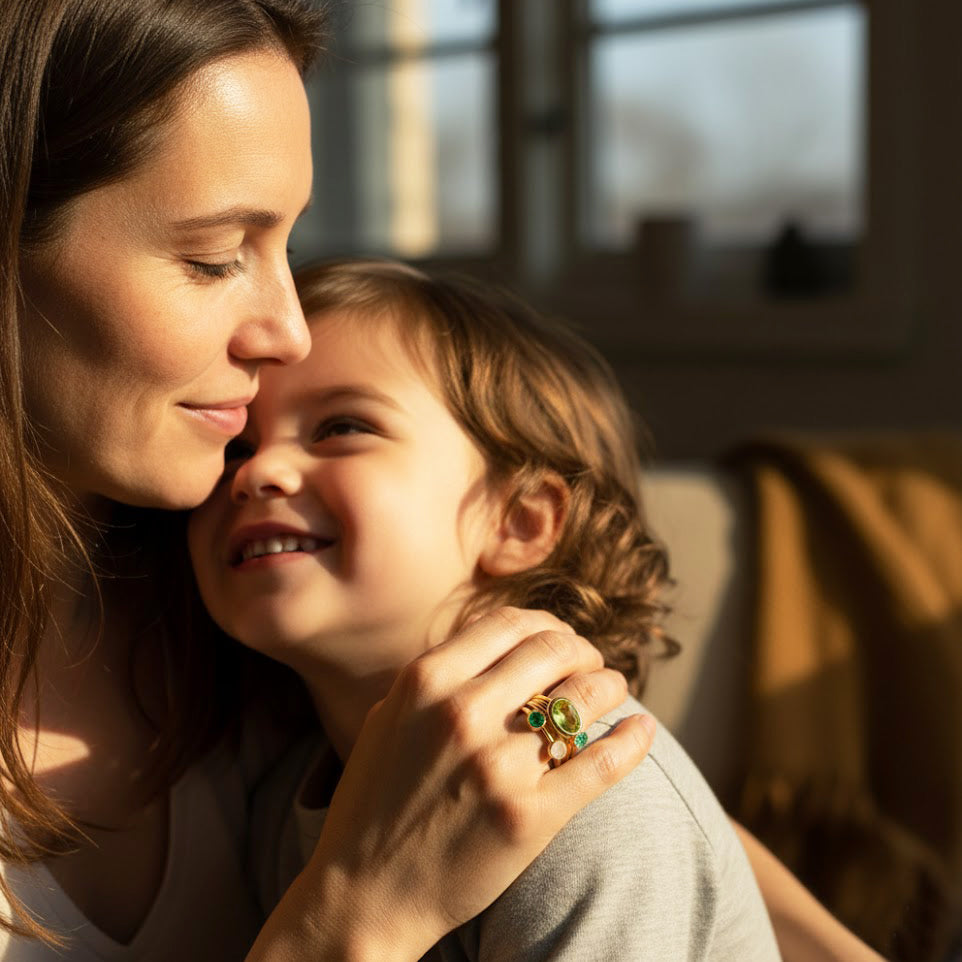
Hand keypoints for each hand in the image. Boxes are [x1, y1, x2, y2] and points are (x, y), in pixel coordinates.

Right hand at [249, 607, 654, 961]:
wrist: (364, 893)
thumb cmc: (373, 802)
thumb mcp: (390, 717)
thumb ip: (440, 676)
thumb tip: (498, 645)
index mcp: (426, 681)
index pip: (510, 623)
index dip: (547, 624)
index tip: (560, 639)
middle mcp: (462, 712)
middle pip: (554, 650)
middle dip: (583, 650)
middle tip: (592, 663)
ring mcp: (499, 765)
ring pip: (584, 698)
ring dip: (609, 685)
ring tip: (614, 690)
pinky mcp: (530, 816)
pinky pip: (601, 763)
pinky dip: (632, 741)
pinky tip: (642, 729)